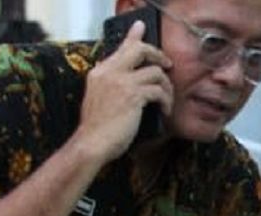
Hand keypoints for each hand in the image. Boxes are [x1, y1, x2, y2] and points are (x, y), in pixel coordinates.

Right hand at [72, 21, 172, 162]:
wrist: (92, 143)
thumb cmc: (98, 127)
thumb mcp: (101, 99)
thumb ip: (112, 85)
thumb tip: (133, 82)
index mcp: (100, 72)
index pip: (121, 48)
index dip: (134, 37)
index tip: (142, 27)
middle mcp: (110, 72)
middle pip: (140, 49)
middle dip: (158, 55)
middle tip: (168, 65)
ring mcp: (121, 82)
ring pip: (156, 72)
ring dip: (167, 87)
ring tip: (167, 101)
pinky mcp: (133, 95)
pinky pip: (159, 91)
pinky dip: (166, 101)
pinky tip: (165, 112)